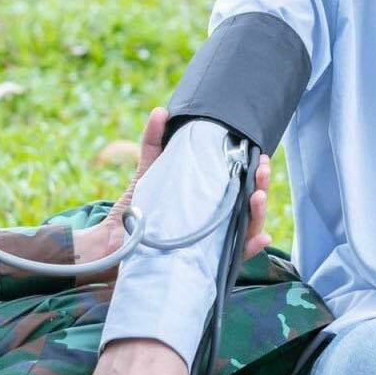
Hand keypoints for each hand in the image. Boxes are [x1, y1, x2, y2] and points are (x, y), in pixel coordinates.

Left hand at [80, 109, 275, 267]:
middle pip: (248, 204)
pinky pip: (236, 257)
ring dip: (259, 212)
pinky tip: (260, 238)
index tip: (259, 154)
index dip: (253, 170)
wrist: (113, 245)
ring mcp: (215, 242)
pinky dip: (251, 248)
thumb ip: (154, 142)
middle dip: (261, 185)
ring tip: (257, 196)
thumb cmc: (136, 211)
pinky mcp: (207, 263)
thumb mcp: (148, 172)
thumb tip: (161, 111)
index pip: (239, 184)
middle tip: (262, 168)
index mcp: (209, 200)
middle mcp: (217, 221)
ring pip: (248, 228)